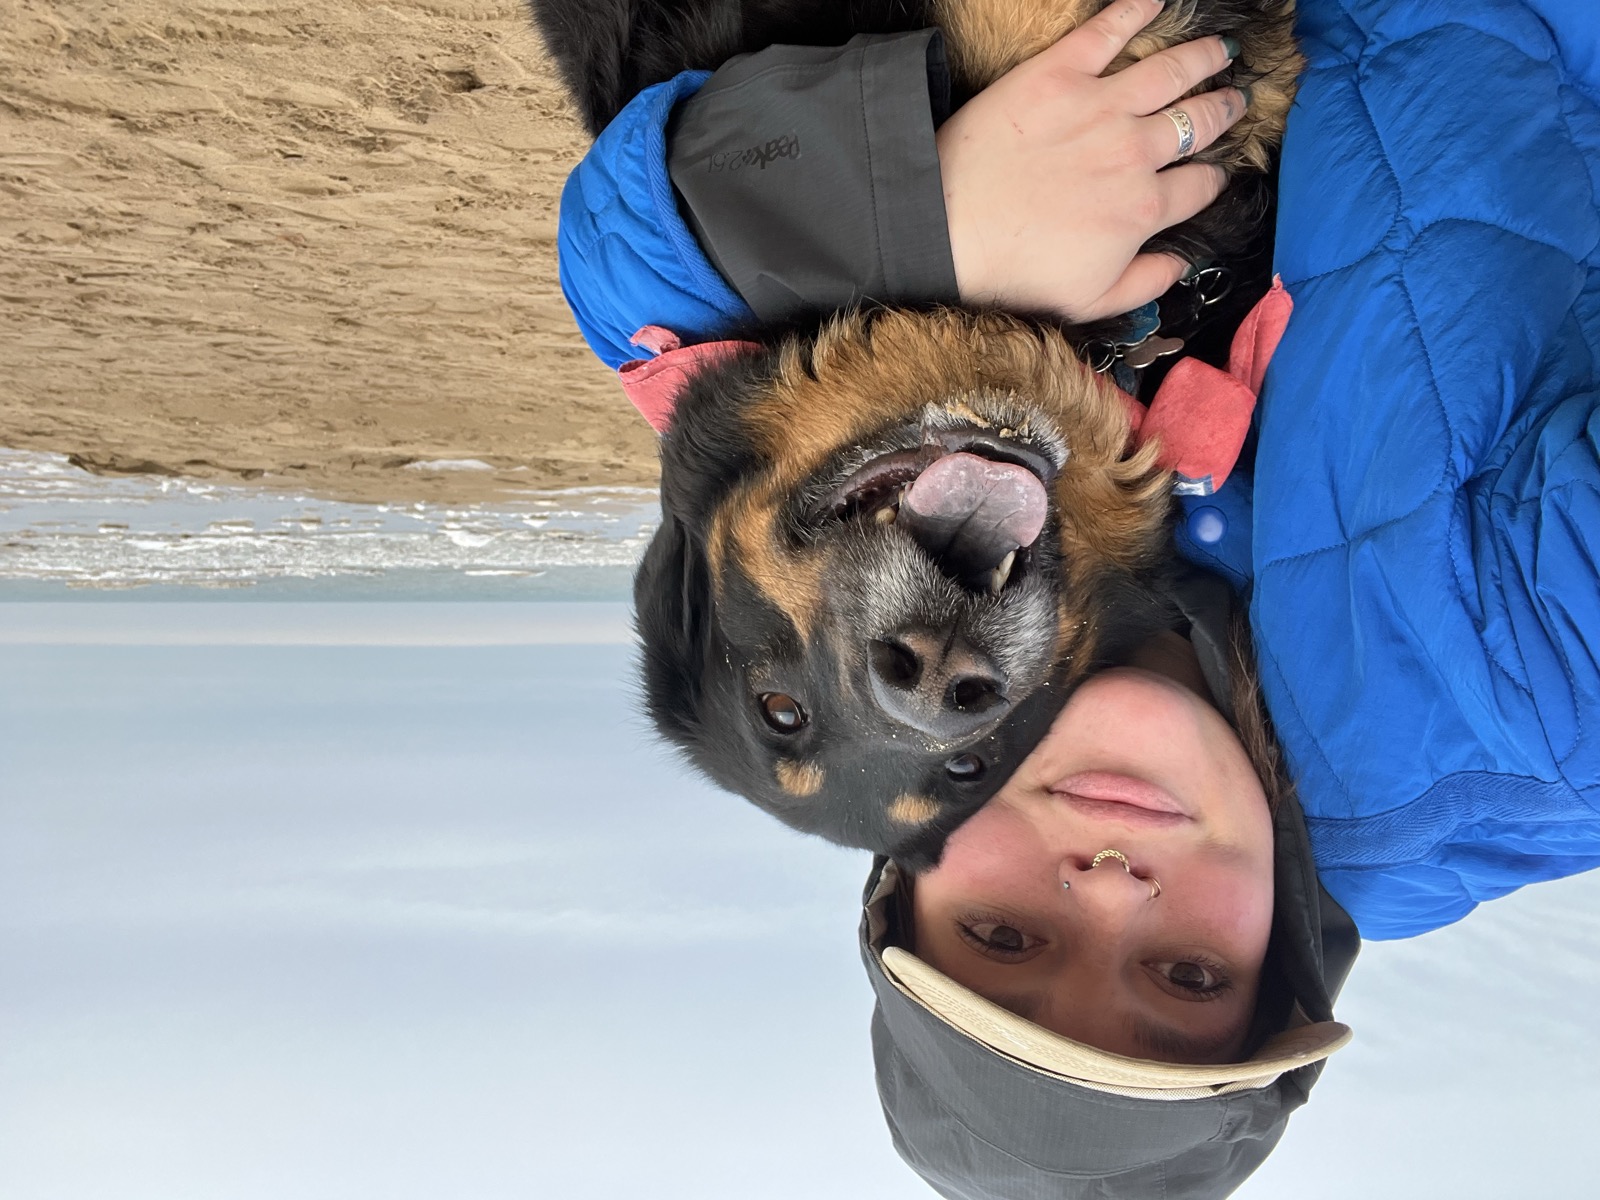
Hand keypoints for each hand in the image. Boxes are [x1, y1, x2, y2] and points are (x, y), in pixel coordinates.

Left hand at [937, 0, 1247, 321]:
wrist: (948, 229)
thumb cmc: (1014, 272)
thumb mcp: (1089, 301)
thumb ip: (1145, 283)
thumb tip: (1180, 265)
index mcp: (1144, 209)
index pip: (1199, 185)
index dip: (1212, 177)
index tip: (1213, 171)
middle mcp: (1135, 153)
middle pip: (1198, 122)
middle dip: (1223, 109)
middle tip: (1234, 98)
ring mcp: (1101, 107)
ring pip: (1172, 71)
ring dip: (1203, 57)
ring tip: (1221, 51)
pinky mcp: (1059, 73)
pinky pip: (1109, 31)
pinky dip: (1136, 10)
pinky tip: (1156, 0)